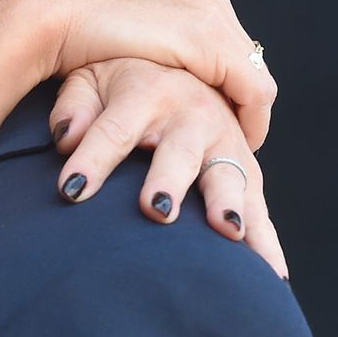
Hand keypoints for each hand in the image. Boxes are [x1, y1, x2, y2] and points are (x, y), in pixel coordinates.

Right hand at [0, 0, 275, 145]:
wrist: (54, 11)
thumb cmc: (75, 30)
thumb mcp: (126, 36)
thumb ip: (152, 45)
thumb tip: (161, 68)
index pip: (233, 47)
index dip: (232, 88)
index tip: (225, 119)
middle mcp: (210, 0)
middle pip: (250, 62)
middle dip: (244, 104)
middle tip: (237, 139)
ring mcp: (213, 19)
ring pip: (256, 80)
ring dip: (249, 116)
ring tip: (237, 147)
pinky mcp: (209, 43)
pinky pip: (253, 91)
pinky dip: (250, 120)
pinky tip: (235, 142)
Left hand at [48, 58, 288, 277]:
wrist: (185, 62)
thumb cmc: (125, 80)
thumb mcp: (92, 77)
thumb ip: (74, 106)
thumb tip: (66, 138)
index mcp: (146, 92)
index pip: (112, 130)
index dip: (91, 159)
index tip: (71, 189)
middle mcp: (190, 114)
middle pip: (178, 151)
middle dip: (168, 180)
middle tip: (156, 209)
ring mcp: (224, 141)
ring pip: (228, 177)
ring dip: (227, 205)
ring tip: (225, 232)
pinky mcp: (246, 167)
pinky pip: (259, 207)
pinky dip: (265, 239)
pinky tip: (271, 274)